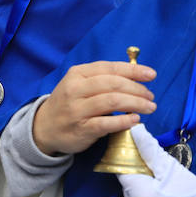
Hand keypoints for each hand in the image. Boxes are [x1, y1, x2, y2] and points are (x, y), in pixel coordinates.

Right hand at [32, 61, 156, 155]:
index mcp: (76, 74)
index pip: (109, 68)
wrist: (44, 127)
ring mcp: (77, 109)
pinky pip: (106, 123)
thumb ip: (101, 79)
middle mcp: (75, 89)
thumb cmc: (68, 103)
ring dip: (136, 103)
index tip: (151, 75)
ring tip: (149, 107)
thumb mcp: (78, 84)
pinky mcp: (81, 128)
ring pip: (112, 101)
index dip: (133, 70)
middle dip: (137, 89)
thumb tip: (136, 76)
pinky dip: (124, 121)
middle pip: (113, 84)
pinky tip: (135, 120)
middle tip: (150, 96)